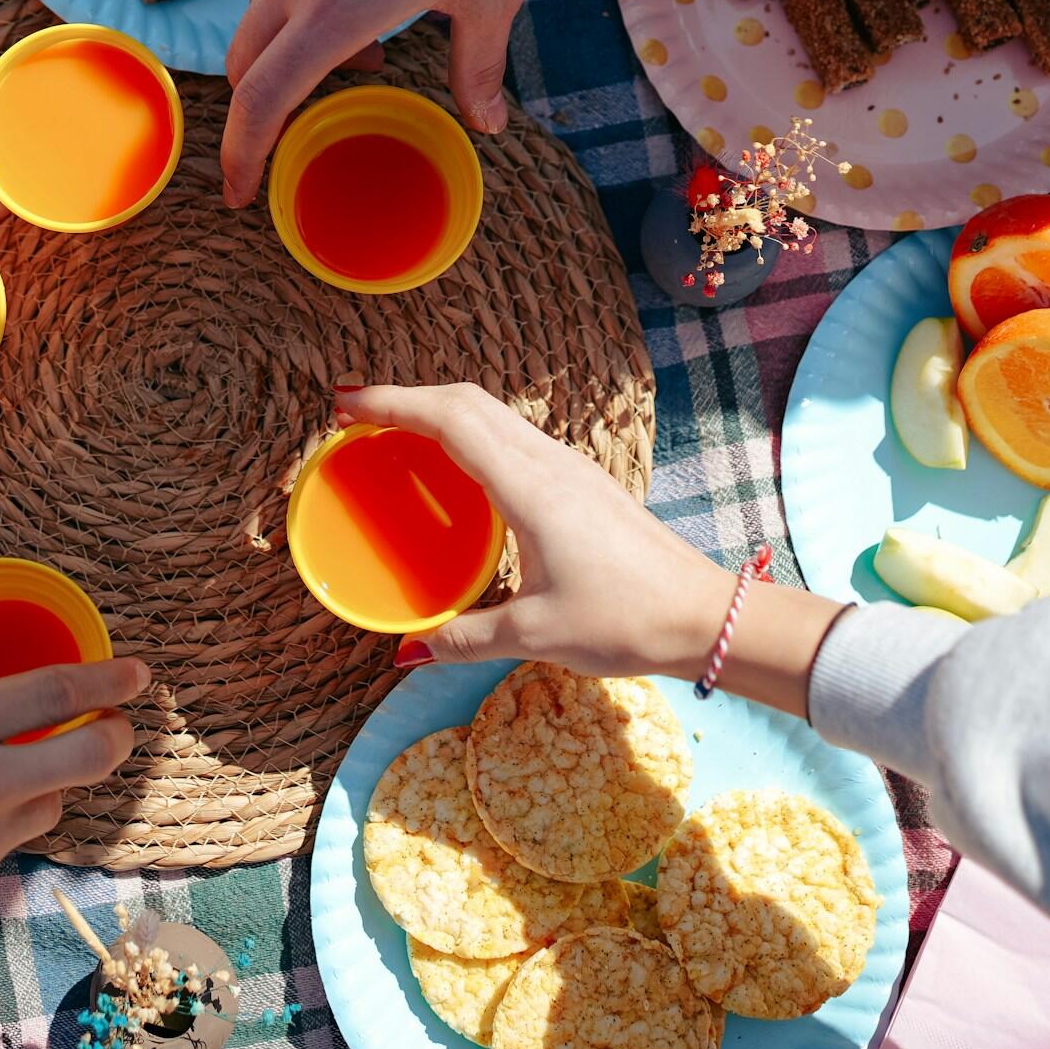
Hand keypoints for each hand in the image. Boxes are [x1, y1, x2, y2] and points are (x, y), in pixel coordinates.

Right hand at [219, 0, 542, 205]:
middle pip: (245, 57)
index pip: (262, 101)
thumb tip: (488, 125)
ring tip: (357, 19)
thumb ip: (479, 68)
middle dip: (263, 98)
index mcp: (340, 9)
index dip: (241, 155)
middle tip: (294, 113)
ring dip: (292, 26)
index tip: (238, 190)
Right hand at [337, 384, 733, 674]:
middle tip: (354, 414)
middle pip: (468, 401)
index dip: (391, 402)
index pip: (450, 419)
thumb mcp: (535, 634)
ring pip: (493, 414)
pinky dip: (470, 435)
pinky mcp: (582, 482)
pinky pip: (513, 438)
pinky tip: (456, 468)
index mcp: (530, 488)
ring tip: (394, 434)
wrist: (705, 615)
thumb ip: (464, 638)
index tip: (344, 404)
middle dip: (406, 396)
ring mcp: (570, 468)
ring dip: (440, 411)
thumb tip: (406, 652)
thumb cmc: (626, 621)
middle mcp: (549, 463)